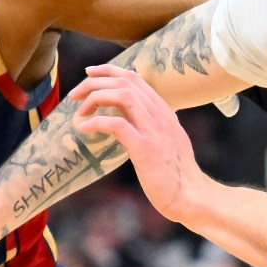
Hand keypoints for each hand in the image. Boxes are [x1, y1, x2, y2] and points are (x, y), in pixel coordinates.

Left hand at [67, 65, 206, 222]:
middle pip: (125, 81)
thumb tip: (127, 120)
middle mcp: (160, 115)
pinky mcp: (145, 148)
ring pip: (123, 95)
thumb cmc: (175, 174)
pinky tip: (84, 129)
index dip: (109, 71)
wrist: (191, 196)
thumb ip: (149, 126)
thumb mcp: (165, 141)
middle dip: (95, 82)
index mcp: (164, 112)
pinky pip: (117, 125)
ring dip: (96, 97)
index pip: (135, 78)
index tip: (89, 74)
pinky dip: (97, 122)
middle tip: (75, 94)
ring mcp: (154, 130)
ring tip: (79, 110)